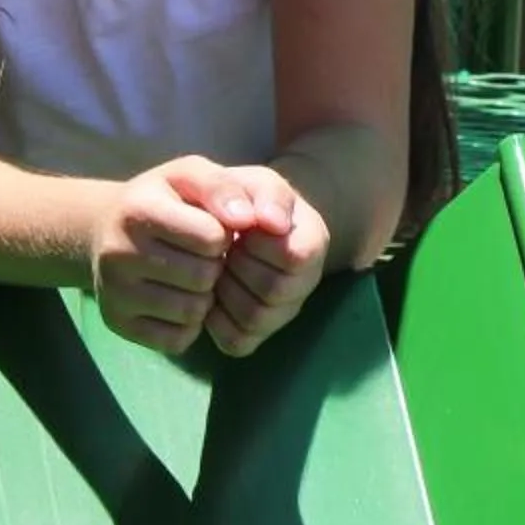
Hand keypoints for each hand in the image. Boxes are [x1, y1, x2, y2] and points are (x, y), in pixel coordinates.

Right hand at [89, 156, 280, 357]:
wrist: (105, 228)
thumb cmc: (162, 198)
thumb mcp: (191, 175)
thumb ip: (225, 187)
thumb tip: (249, 219)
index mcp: (137, 209)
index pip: (212, 237)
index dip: (222, 233)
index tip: (210, 227)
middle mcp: (117, 253)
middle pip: (204, 277)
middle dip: (213, 265)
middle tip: (199, 254)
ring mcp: (114, 293)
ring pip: (193, 312)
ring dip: (203, 296)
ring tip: (187, 274)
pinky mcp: (117, 324)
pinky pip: (177, 339)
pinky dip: (187, 324)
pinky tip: (175, 298)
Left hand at [206, 167, 330, 359]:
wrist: (233, 221)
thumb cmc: (245, 199)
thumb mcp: (256, 183)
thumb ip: (266, 193)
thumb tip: (272, 222)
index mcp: (313, 242)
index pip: (293, 256)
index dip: (258, 242)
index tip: (239, 226)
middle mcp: (305, 283)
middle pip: (274, 290)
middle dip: (238, 266)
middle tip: (222, 248)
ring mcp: (281, 313)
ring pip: (254, 318)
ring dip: (225, 291)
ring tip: (217, 267)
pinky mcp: (255, 335)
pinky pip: (236, 341)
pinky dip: (215, 319)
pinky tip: (211, 293)